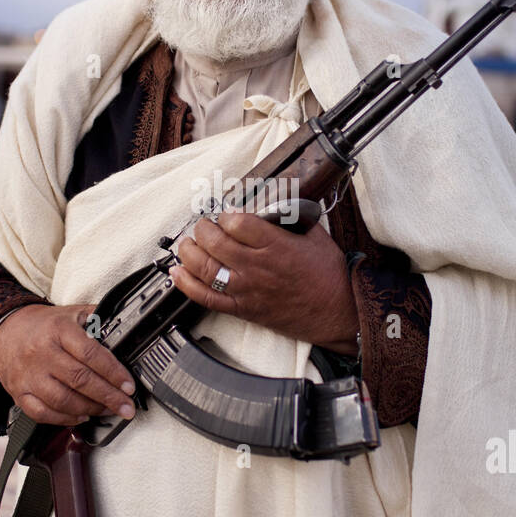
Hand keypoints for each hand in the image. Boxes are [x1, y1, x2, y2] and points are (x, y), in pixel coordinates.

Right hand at [0, 303, 136, 425]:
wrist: (6, 331)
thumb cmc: (44, 325)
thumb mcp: (72, 313)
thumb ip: (98, 321)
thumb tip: (127, 330)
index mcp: (59, 330)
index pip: (91, 354)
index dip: (113, 372)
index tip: (128, 385)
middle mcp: (42, 353)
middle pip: (79, 380)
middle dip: (108, 397)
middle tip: (126, 406)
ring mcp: (29, 375)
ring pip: (63, 400)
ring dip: (90, 409)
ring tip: (107, 410)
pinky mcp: (19, 393)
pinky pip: (43, 413)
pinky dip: (65, 419)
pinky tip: (81, 417)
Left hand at [171, 211, 358, 352]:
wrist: (338, 314)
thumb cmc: (330, 277)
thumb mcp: (316, 236)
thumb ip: (294, 217)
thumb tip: (277, 203)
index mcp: (276, 245)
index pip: (237, 222)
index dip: (227, 214)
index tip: (228, 213)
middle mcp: (257, 267)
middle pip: (214, 241)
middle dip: (203, 228)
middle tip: (204, 225)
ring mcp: (247, 290)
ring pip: (204, 268)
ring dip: (189, 252)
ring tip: (188, 243)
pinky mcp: (242, 309)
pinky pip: (206, 298)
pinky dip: (187, 285)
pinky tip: (177, 273)